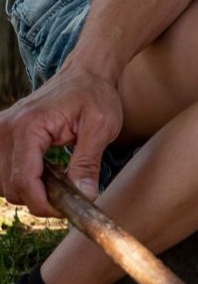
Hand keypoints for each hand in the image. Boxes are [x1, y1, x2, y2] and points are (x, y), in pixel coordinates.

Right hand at [0, 63, 122, 216]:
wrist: (86, 72)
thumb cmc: (96, 95)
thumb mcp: (102, 127)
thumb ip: (88, 162)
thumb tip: (84, 196)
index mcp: (28, 127)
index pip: (23, 181)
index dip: (43, 204)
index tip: (66, 211)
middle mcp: (5, 129)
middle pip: (10, 186)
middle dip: (39, 198)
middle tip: (70, 194)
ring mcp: (0, 131)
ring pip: (4, 183)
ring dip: (30, 190)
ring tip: (60, 178)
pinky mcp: (2, 134)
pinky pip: (4, 170)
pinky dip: (23, 178)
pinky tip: (47, 172)